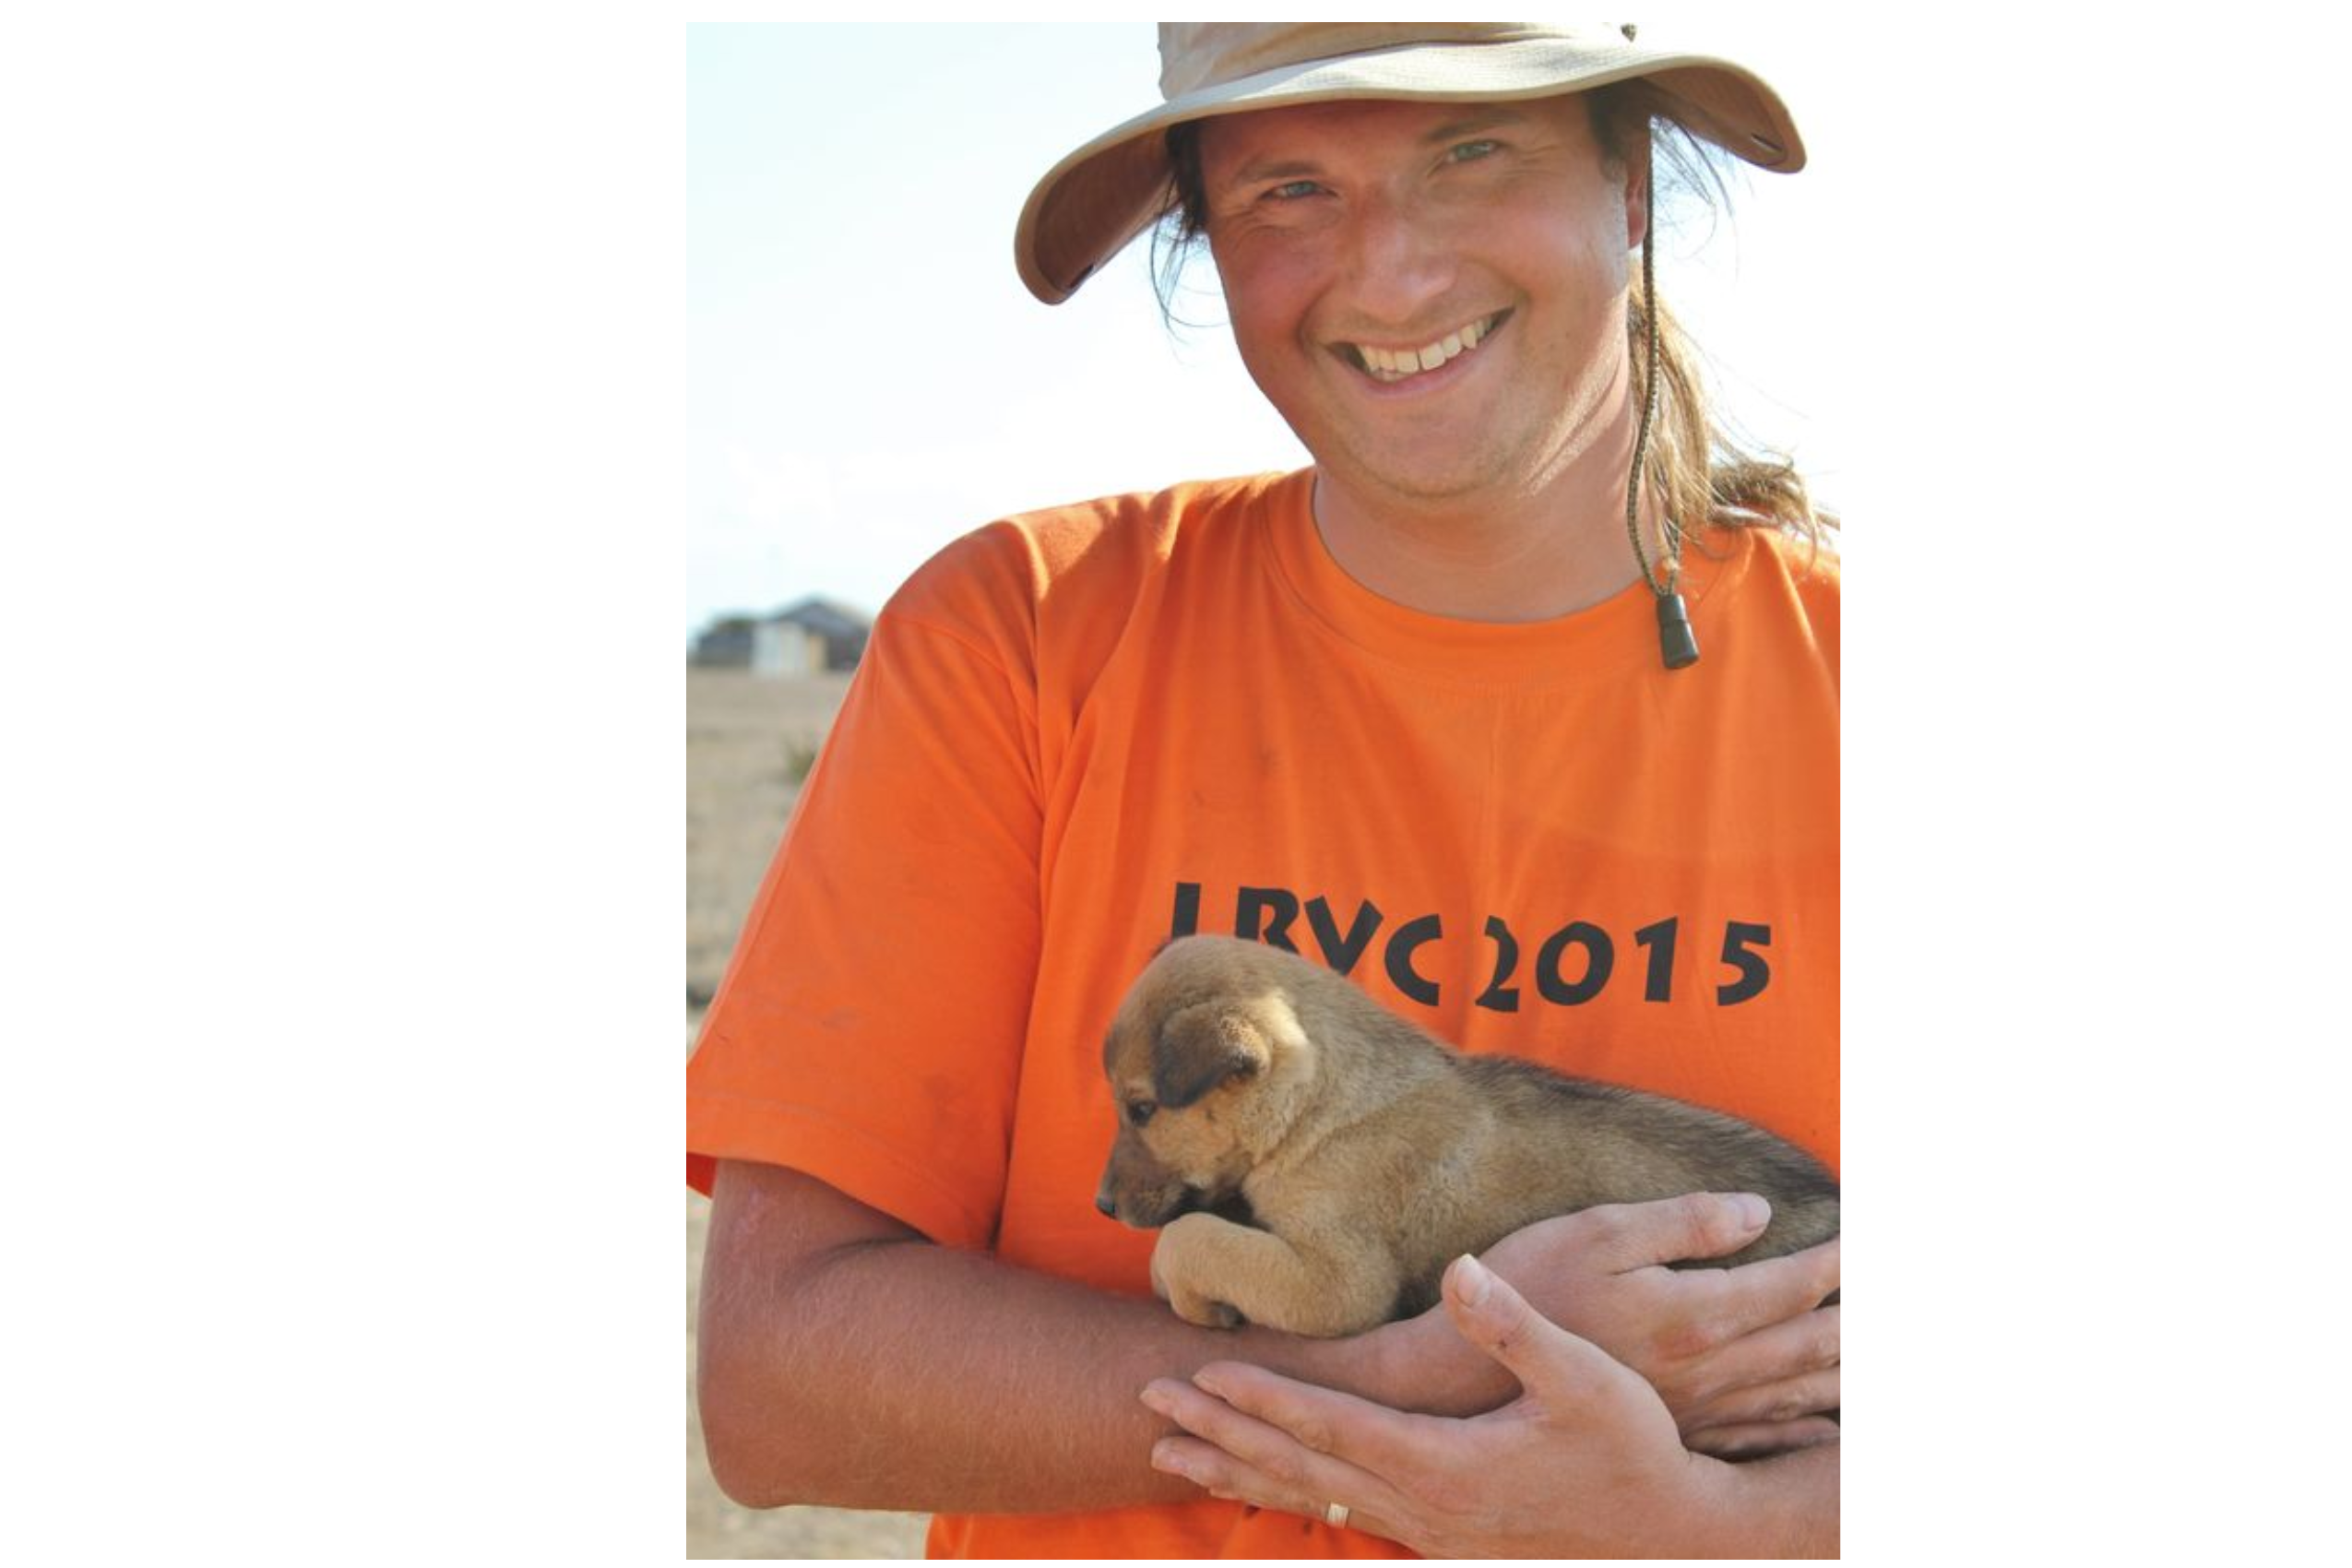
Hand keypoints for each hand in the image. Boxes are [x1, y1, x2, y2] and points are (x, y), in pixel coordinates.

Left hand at [1142, 1254, 1803, 1557]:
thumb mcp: (1585, 1379)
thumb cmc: (1633, 1447)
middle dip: (1222, 1433)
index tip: (1202, 1372)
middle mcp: (1425, 1509)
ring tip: (1171, 1454)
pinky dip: (1288, 1497)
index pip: (1331, 1430)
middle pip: (1300, 1469)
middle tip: (1150, 1407)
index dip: (1264, 1400)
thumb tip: (1462, 1271)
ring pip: (1312, 1500)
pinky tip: (1259, 1488)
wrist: (1674, 1532)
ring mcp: (1430, 1533)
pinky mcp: (1442, 1540)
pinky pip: (1342, 1516)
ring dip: (1238, 1471)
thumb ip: (1516, 1326)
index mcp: (1446, 1466)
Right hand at [1368, 1193, 1839, 1457]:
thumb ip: (1683, 1223)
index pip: (1792, 1285)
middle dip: (1861, 1321)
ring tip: (1880, 1356)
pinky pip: (1759, 1435)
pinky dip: (1802, 1426)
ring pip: (1793, 1393)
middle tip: (1901, 1303)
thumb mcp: (1600, 1232)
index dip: (1838, 1261)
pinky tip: (1824, 1423)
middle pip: (1808, 1344)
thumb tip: (1757, 1214)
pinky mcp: (1672, 1432)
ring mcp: (1693, 1408)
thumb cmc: (1529, 1287)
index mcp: (1696, 1313)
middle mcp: (1708, 1368)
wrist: (1470, 1379)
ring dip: (1844, 1373)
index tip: (1873, 1240)